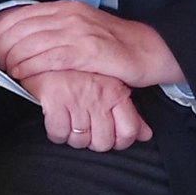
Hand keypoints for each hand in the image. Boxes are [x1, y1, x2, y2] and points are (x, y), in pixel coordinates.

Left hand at [0, 0, 183, 87]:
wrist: (148, 49)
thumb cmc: (114, 43)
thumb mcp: (81, 27)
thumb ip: (55, 29)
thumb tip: (22, 40)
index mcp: (65, 8)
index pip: (17, 16)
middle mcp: (69, 16)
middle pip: (18, 31)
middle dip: (2, 51)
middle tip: (0, 65)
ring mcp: (78, 33)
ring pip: (28, 47)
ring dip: (13, 63)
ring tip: (11, 74)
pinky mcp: (87, 52)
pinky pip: (47, 61)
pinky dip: (30, 70)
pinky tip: (25, 78)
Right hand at [23, 69, 152, 151]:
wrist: (50, 51)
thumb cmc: (80, 70)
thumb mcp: (110, 85)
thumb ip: (130, 113)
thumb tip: (145, 134)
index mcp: (116, 92)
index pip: (129, 131)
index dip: (120, 142)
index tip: (112, 137)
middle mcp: (99, 97)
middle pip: (103, 142)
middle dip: (94, 142)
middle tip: (88, 130)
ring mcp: (77, 100)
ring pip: (80, 141)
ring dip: (75, 138)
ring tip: (72, 121)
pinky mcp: (55, 102)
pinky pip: (59, 135)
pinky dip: (57, 133)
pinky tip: (59, 120)